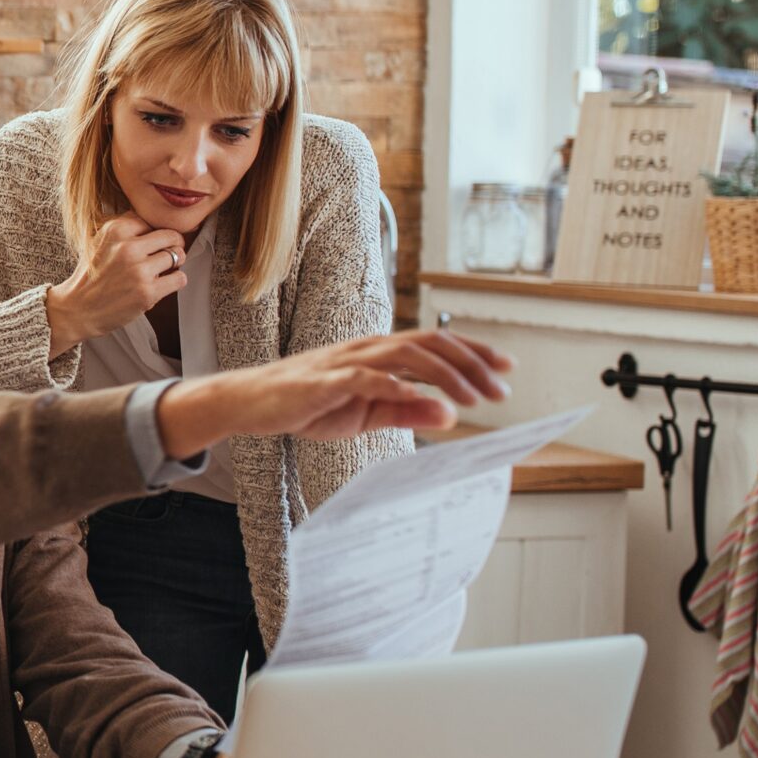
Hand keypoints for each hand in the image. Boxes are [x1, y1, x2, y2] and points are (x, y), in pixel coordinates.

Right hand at [44, 214, 187, 356]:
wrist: (77, 309)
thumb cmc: (91, 276)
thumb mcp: (100, 241)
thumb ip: (126, 229)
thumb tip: (158, 223)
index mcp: (116, 230)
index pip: (153, 221)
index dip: (154, 234)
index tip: (150, 245)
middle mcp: (127, 247)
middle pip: (171, 236)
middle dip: (172, 245)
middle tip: (165, 256)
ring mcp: (139, 270)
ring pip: (178, 256)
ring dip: (174, 264)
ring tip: (161, 271)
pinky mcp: (147, 292)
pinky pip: (179, 278)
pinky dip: (175, 281)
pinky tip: (161, 285)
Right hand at [158, 328, 515, 455]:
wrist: (251, 403)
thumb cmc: (309, 404)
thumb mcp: (367, 414)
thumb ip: (408, 411)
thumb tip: (452, 414)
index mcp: (380, 354)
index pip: (436, 344)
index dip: (474, 353)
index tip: (506, 368)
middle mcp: (369, 348)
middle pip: (430, 343)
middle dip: (471, 364)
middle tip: (501, 389)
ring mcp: (347, 361)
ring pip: (406, 356)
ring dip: (444, 375)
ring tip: (471, 398)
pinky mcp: (326, 380)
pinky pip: (366, 378)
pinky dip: (396, 386)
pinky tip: (419, 398)